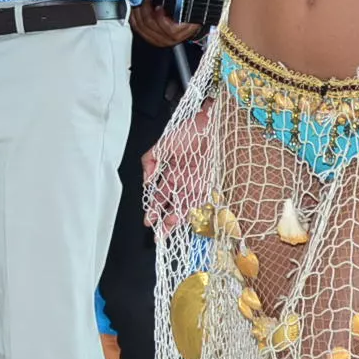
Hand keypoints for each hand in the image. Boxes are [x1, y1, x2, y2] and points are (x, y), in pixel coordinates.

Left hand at [130, 0, 202, 49]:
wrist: (189, 18)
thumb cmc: (188, 6)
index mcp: (182, 29)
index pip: (168, 28)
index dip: (160, 17)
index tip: (158, 4)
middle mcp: (170, 37)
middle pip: (151, 26)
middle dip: (145, 9)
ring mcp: (159, 39)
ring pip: (142, 28)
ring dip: (138, 13)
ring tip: (140, 1)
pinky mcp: (151, 38)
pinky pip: (138, 30)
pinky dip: (134, 19)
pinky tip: (136, 9)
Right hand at [143, 99, 214, 231]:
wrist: (211, 125)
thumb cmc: (188, 131)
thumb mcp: (162, 145)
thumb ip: (149, 161)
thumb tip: (147, 181)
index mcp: (171, 173)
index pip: (160, 196)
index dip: (153, 209)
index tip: (148, 221)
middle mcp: (183, 181)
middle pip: (172, 205)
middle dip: (164, 220)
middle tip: (158, 234)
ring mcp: (196, 184)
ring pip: (185, 207)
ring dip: (176, 219)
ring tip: (168, 229)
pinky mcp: (209, 184)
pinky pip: (201, 201)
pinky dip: (195, 211)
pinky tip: (188, 221)